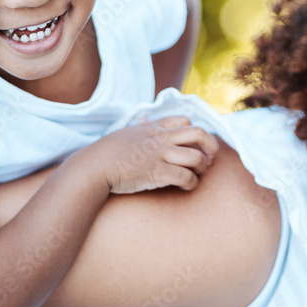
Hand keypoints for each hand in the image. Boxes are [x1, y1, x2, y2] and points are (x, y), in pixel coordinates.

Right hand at [85, 116, 219, 194]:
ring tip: (197, 174)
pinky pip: (185, 177)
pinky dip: (191, 183)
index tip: (196, 144)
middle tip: (210, 158)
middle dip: (211, 146)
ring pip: (196, 157)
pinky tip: (186, 186)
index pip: (186, 120)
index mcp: (155, 127)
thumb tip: (146, 119)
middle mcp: (161, 139)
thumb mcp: (129, 132)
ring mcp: (160, 155)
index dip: (195, 132)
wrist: (95, 166)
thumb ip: (143, 127)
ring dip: (203, 167)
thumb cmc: (109, 151)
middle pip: (199, 133)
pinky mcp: (157, 173)